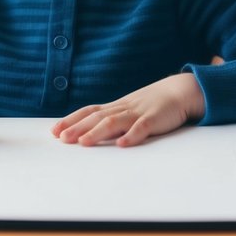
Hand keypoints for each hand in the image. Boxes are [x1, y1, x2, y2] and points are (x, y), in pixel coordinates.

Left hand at [51, 73, 205, 146]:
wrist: (181, 90)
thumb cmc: (153, 103)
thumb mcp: (130, 109)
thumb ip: (113, 118)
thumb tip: (91, 131)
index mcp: (116, 106)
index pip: (88, 112)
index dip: (71, 120)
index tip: (54, 130)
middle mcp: (123, 108)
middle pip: (96, 118)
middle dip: (77, 128)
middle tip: (61, 139)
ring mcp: (138, 112)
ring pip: (114, 122)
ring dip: (97, 133)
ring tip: (83, 143)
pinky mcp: (155, 119)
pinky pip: (142, 127)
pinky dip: (132, 135)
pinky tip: (123, 144)